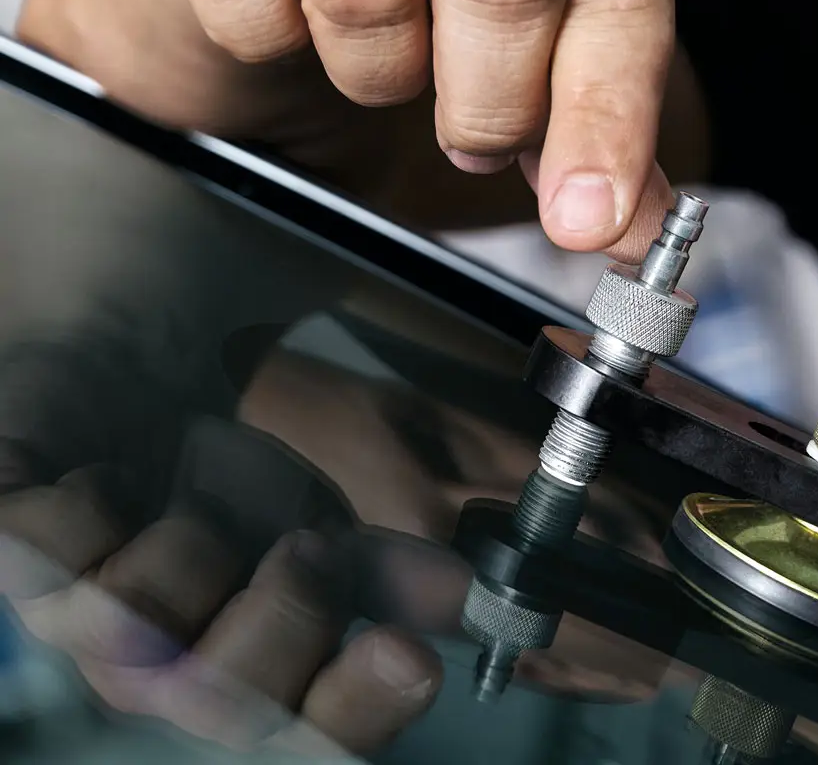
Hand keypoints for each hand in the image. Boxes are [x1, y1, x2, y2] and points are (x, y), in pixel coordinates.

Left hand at [0, 456, 440, 755]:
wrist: (119, 387)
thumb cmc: (221, 483)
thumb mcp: (320, 527)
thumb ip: (389, 574)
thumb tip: (472, 598)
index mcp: (247, 683)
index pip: (313, 738)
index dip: (360, 708)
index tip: (413, 655)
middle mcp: (155, 680)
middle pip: (224, 707)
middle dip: (288, 617)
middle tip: (314, 543)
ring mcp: (72, 627)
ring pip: (139, 625)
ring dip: (194, 545)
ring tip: (198, 501)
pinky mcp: (10, 557)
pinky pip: (51, 551)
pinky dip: (95, 502)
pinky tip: (105, 481)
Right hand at [142, 0, 677, 255]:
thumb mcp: (545, 2)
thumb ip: (601, 106)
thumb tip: (630, 220)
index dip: (608, 113)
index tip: (594, 218)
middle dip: (493, 98)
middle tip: (478, 135)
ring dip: (375, 66)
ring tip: (381, 46)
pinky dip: (263, 28)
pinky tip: (287, 2)